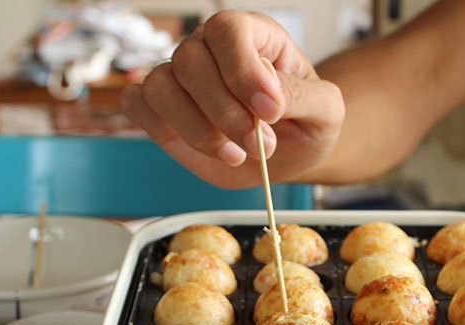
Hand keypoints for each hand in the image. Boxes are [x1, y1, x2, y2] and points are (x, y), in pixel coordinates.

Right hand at [120, 10, 344, 188]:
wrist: (289, 154)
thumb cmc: (306, 123)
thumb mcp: (326, 110)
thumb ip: (303, 96)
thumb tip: (269, 97)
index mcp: (252, 36)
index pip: (228, 30)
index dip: (243, 71)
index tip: (269, 110)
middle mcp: (211, 50)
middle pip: (190, 60)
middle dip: (225, 113)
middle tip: (258, 145)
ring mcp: (182, 79)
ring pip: (161, 86)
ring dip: (198, 130)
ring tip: (236, 154)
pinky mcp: (162, 110)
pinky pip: (138, 104)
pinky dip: (161, 130)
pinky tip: (200, 146)